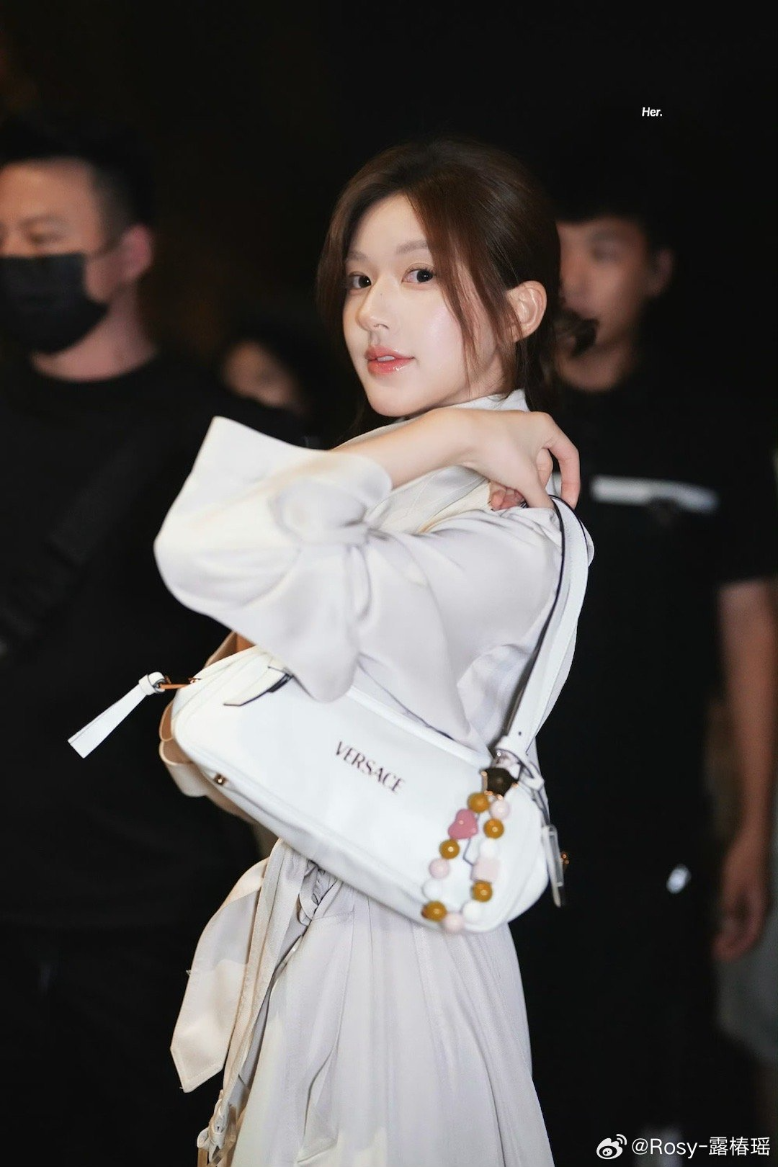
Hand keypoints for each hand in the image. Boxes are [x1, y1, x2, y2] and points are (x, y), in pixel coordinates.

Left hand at [460, 410, 579, 508]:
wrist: (457, 437)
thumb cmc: (495, 446)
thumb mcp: (525, 478)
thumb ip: (540, 497)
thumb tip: (548, 511)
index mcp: (545, 428)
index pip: (569, 457)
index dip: (571, 482)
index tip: (566, 502)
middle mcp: (529, 429)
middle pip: (540, 469)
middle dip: (531, 491)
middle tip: (526, 507)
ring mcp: (509, 437)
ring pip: (520, 472)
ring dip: (514, 492)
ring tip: (504, 505)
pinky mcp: (492, 446)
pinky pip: (505, 470)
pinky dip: (501, 486)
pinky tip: (495, 500)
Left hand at [712, 825, 771, 961]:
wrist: (754, 840)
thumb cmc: (743, 862)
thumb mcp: (733, 886)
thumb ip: (732, 910)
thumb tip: (731, 934)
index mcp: (760, 909)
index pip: (751, 938)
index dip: (736, 950)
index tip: (720, 957)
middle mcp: (762, 909)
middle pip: (751, 936)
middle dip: (734, 947)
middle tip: (715, 953)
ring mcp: (759, 902)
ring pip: (748, 927)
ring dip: (733, 937)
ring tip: (717, 943)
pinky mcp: (753, 894)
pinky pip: (746, 917)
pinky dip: (735, 926)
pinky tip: (724, 926)